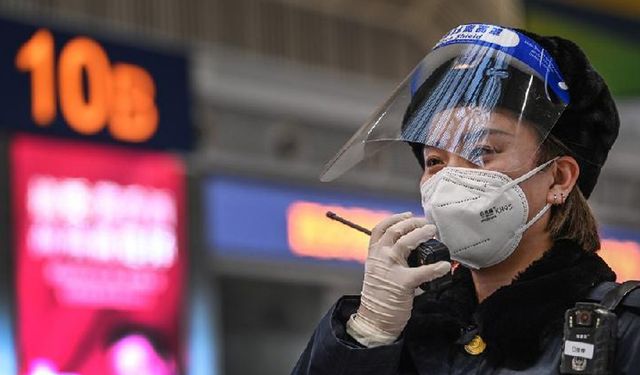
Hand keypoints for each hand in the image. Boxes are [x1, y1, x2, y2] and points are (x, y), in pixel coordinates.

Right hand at [346, 212, 450, 346]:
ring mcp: (391, 268)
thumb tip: (410, 249)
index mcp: (374, 254)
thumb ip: (388, 258)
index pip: (381, 228)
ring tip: (433, 232)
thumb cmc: (379, 295)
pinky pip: (422, 272)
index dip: (395, 218)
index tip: (408, 215)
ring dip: (422, 234)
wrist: (375, 318)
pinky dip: (435, 268)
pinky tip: (444, 266)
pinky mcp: (403, 283)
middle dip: (413, 223)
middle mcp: (380, 257)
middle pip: (396, 230)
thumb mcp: (377, 270)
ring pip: (406, 242)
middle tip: (427, 225)